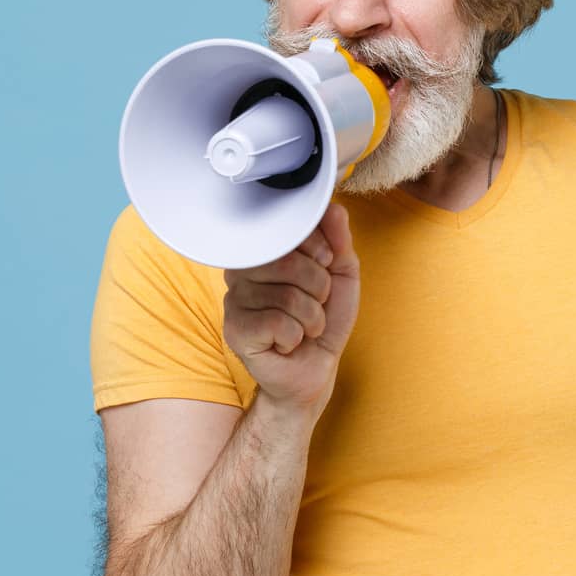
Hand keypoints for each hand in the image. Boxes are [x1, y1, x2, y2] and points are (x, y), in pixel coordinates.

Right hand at [221, 203, 360, 420]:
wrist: (315, 369)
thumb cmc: (323, 318)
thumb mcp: (340, 274)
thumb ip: (338, 239)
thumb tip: (333, 206)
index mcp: (265, 250)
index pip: (289, 230)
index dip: (319, 248)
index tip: (326, 264)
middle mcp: (242, 270)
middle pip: (288, 262)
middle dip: (319, 288)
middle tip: (317, 304)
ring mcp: (234, 299)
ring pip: (287, 296)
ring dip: (312, 318)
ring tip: (305, 328)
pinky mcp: (235, 330)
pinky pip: (278, 324)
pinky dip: (296, 337)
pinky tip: (287, 342)